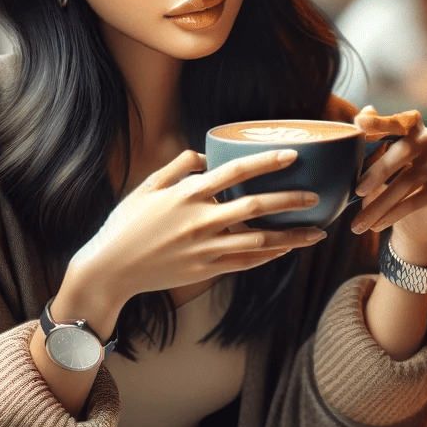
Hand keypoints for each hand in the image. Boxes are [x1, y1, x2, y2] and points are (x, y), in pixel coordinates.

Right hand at [61, 148, 328, 328]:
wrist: (110, 270)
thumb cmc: (125, 225)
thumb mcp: (146, 187)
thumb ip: (176, 167)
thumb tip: (204, 156)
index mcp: (187, 195)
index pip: (235, 172)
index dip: (266, 162)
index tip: (291, 155)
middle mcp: (200, 221)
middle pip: (256, 207)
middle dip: (291, 201)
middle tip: (316, 196)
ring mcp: (205, 248)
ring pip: (259, 241)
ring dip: (291, 237)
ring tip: (316, 233)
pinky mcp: (206, 271)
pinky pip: (245, 263)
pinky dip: (269, 256)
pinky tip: (286, 250)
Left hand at [348, 107, 426, 262]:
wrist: (417, 213)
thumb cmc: (391, 177)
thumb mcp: (377, 158)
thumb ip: (371, 138)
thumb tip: (363, 114)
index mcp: (412, 125)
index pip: (398, 119)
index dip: (380, 121)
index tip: (360, 125)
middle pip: (404, 150)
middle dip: (378, 172)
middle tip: (357, 191)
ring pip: (408, 181)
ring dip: (380, 204)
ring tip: (358, 223)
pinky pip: (417, 201)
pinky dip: (393, 214)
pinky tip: (377, 225)